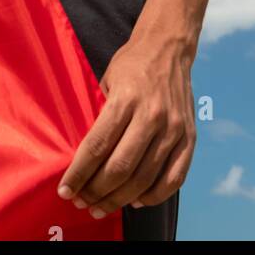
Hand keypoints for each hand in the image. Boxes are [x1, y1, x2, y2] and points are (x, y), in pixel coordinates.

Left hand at [57, 37, 195, 218]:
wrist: (168, 47)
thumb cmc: (131, 63)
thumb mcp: (106, 80)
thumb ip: (100, 117)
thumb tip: (85, 158)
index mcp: (126, 99)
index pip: (97, 146)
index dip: (79, 173)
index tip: (65, 190)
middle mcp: (152, 116)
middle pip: (120, 168)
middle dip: (96, 191)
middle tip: (81, 202)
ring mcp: (174, 129)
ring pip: (144, 179)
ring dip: (119, 199)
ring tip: (101, 207)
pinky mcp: (189, 138)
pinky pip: (173, 179)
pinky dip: (154, 196)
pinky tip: (136, 201)